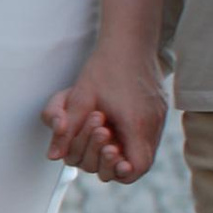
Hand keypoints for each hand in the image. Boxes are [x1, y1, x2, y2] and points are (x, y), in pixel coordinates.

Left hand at [45, 38, 166, 184]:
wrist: (129, 42)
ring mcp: (158, 119)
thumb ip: (66, 128)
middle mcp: (153, 125)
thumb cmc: (104, 67)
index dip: (117, 171)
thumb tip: (53, 156)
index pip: (136, 168)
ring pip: (141, 150)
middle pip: (137, 164)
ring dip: (118, 147)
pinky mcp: (157, 112)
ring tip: (100, 128)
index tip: (102, 157)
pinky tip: (110, 123)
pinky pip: (144, 137)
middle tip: (96, 137)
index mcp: (138, 123)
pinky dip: (127, 137)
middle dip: (110, 158)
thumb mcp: (79, 97)